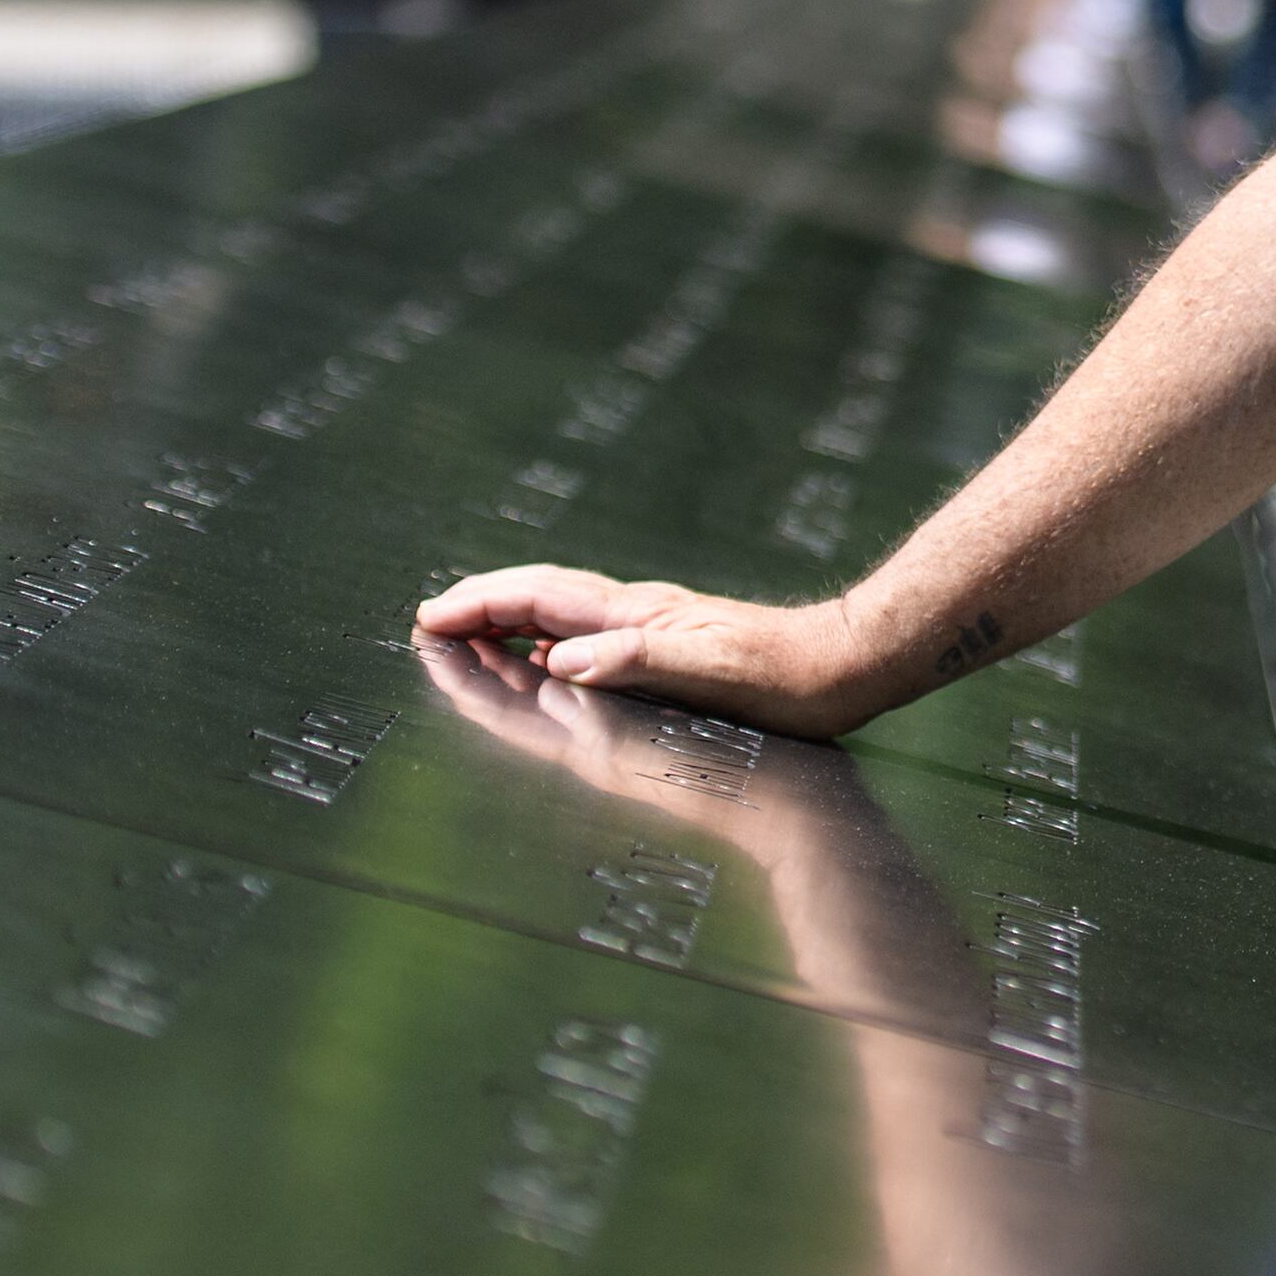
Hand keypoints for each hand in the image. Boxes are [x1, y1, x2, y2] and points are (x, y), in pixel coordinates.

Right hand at [411, 563, 874, 735]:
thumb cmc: (785, 676)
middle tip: (431, 623)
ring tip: (468, 639)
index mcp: (636, 616)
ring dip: (509, 625)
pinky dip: (548, 648)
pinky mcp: (670, 649)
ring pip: (560, 619)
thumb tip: (562, 658)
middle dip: (481, 608)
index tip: (431, 617)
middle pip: (540, 601)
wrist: (844, 667)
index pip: (538, 599)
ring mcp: (653, 629)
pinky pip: (588, 642)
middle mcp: (637, 616)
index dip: (480, 604)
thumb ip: (635, 659)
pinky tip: (548, 667)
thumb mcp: (710, 669)